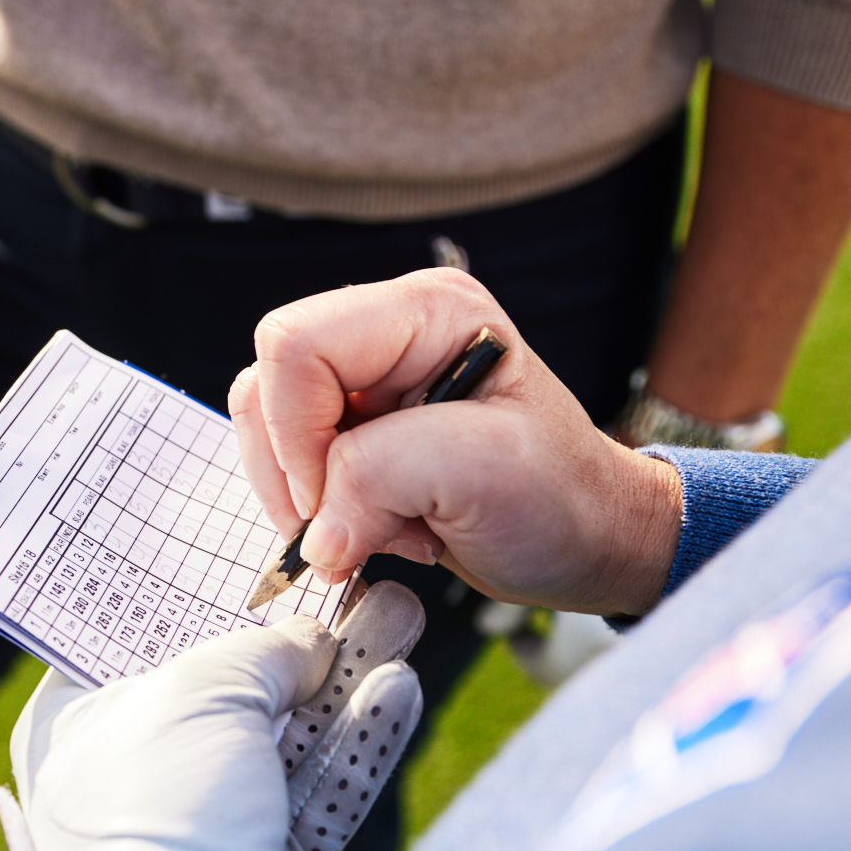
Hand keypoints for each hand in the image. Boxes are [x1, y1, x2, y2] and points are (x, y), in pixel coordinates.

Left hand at [0, 587, 425, 850]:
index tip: (261, 571)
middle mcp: (136, 776)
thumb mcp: (200, 692)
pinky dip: (357, 746)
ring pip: (287, 740)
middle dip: (302, 646)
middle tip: (359, 592)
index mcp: (79, 730)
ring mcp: (205, 827)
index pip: (142, 650)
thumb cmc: (164, 810)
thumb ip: (259, 651)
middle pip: (232, 692)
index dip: (203, 608)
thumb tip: (306, 640)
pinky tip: (398, 690)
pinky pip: (318, 793)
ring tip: (404, 618)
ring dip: (346, 684)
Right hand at [231, 268, 685, 614]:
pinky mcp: (353, 426)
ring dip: (311, 499)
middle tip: (363, 524)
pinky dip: (320, 513)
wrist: (585, 538)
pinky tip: (381, 525)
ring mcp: (366, 380)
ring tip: (385, 525)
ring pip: (266, 424)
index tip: (337, 504)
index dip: (299, 434)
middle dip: (300, 472)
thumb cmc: (563, 497)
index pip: (298, 345)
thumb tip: (313, 534)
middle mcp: (387, 331)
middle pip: (270, 383)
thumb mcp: (489, 473)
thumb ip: (382, 478)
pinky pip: (286, 460)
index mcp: (426, 312)